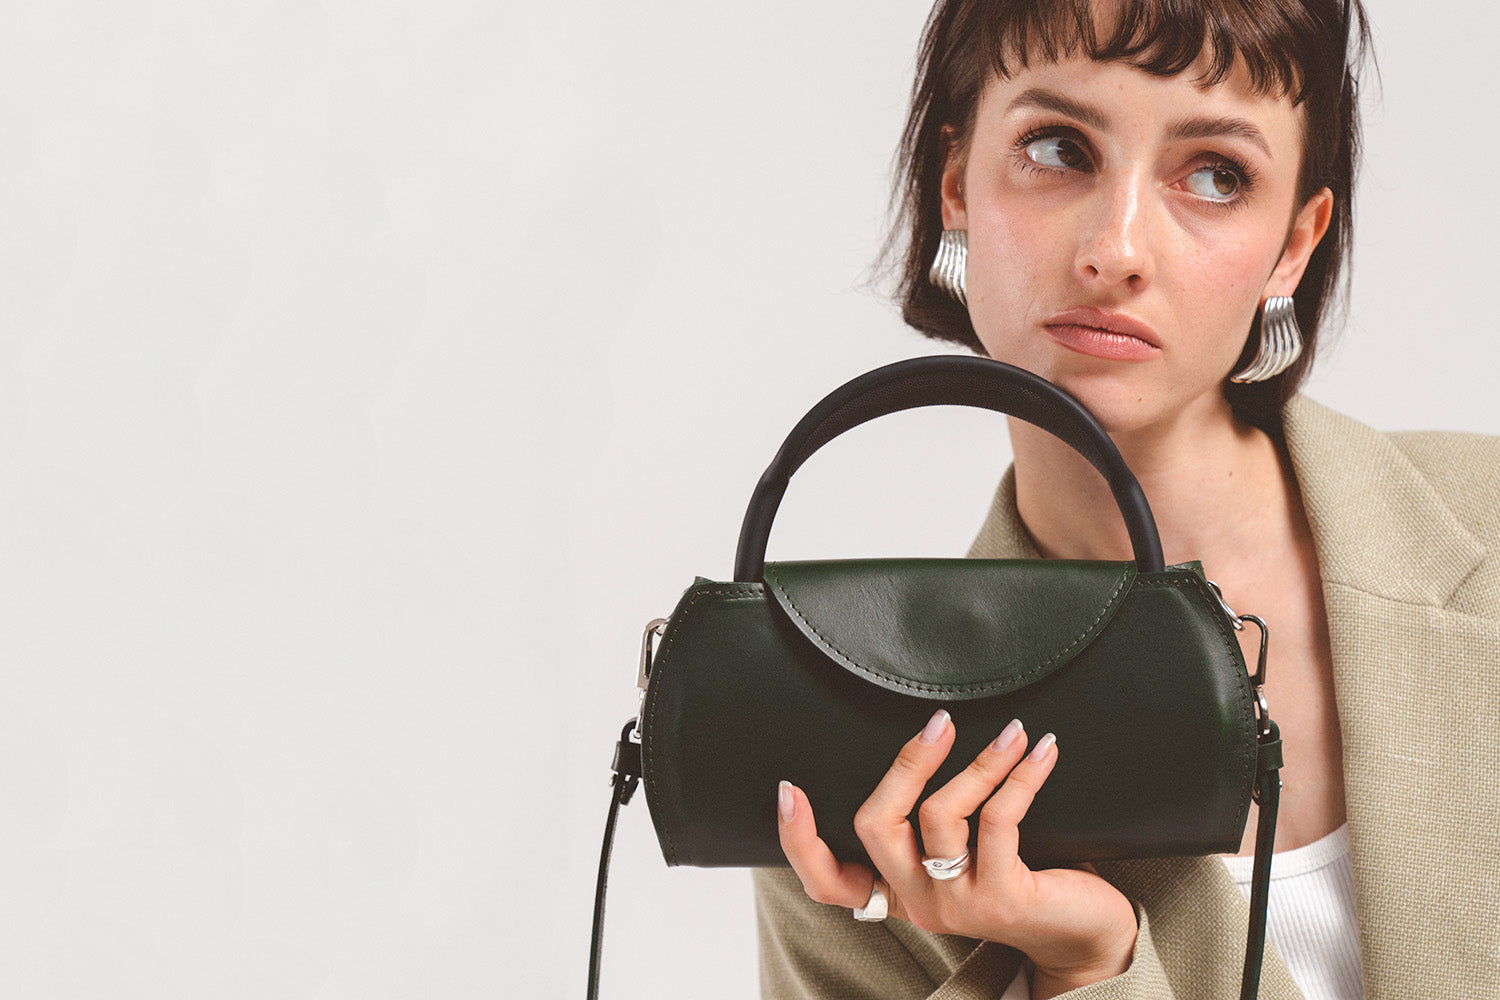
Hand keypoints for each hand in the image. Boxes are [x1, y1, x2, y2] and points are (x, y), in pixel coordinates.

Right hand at [777, 711, 1137, 997]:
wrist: (1086, 935)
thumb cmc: (1024, 877)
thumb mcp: (965, 856)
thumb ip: (934, 824)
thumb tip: (925, 739)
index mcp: (899, 890)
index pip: (827, 882)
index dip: (798, 839)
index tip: (788, 788)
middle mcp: (919, 900)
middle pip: (876, 826)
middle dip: (903, 765)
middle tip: (939, 723)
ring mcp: (957, 903)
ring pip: (940, 816)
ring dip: (979, 762)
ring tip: (1012, 731)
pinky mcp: (1003, 898)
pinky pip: (999, 820)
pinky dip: (1021, 776)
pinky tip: (1041, 750)